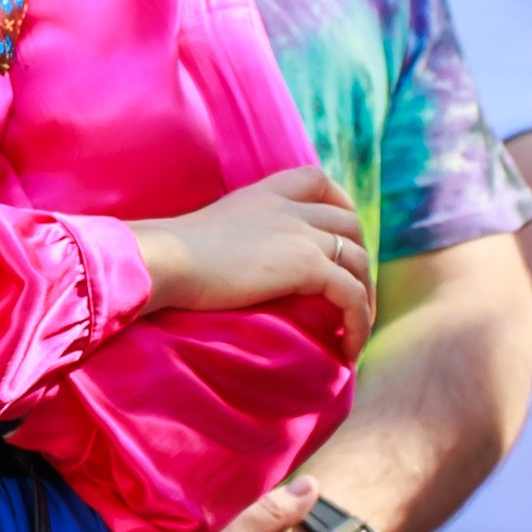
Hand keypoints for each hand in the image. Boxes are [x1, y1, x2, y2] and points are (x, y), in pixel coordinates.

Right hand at [133, 166, 374, 354]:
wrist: (166, 260)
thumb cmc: (171, 256)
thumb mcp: (208, 232)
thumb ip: (234, 238)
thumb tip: (235, 268)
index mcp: (266, 193)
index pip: (319, 182)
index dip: (341, 207)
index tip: (342, 239)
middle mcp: (290, 207)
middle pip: (349, 224)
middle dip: (360, 259)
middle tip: (353, 298)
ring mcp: (301, 234)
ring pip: (358, 260)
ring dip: (365, 298)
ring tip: (356, 332)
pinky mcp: (306, 265)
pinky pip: (351, 294)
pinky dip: (359, 322)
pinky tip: (350, 349)